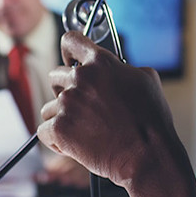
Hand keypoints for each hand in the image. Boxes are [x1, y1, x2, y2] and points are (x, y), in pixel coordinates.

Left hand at [39, 32, 180, 187]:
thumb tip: (118, 70)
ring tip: (84, 130)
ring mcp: (67, 103)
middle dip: (66, 91)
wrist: (146, 155)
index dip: (69, 52)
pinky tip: (75, 144)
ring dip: (62, 117)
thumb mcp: (147, 80)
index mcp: (101, 63)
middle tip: (83, 108)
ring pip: (49, 107)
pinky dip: (56, 139)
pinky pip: (44, 130)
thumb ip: (124, 69)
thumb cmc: (151, 121)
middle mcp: (80, 78)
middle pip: (55, 76)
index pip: (71, 41)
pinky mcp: (59, 128)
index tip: (69, 60)